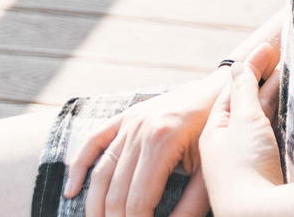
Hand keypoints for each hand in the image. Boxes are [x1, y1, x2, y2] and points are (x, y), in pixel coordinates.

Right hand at [62, 39, 280, 216]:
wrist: (221, 89)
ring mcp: (131, 120)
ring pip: (102, 172)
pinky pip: (94, 141)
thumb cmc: (218, 132)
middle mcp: (141, 128)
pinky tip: (72, 190)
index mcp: (163, 140)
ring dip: (95, 206)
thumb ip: (189, 207)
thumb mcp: (210, 170)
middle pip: (116, 192)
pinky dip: (79, 166)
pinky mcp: (126, 116)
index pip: (139, 201)